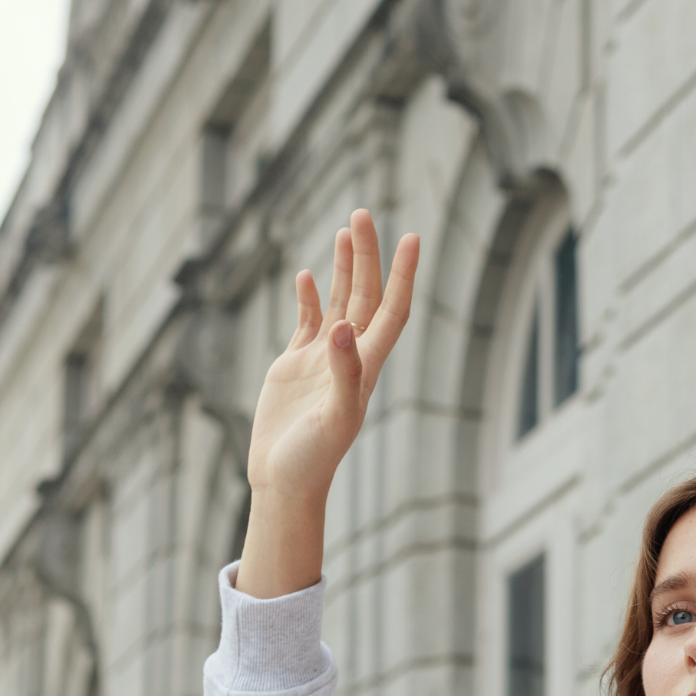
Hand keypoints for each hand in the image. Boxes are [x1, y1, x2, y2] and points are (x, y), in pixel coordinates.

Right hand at [236, 209, 419, 597]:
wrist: (284, 482)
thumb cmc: (314, 459)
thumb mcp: (335, 417)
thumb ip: (343, 372)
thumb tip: (343, 327)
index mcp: (365, 366)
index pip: (391, 311)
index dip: (403, 276)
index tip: (412, 238)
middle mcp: (349, 357)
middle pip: (366, 296)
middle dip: (367, 256)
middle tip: (364, 213)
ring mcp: (321, 360)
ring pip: (340, 302)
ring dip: (345, 268)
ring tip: (346, 229)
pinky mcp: (294, 367)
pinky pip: (307, 322)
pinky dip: (310, 297)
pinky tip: (308, 275)